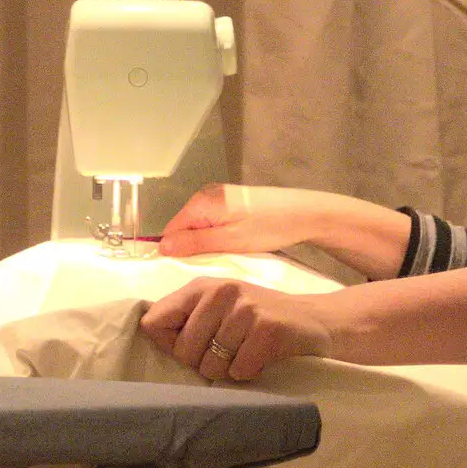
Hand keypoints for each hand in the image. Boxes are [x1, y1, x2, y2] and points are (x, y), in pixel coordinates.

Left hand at [140, 276, 333, 381]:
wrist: (317, 321)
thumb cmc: (259, 319)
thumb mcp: (219, 308)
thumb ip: (185, 317)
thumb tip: (146, 333)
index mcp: (200, 287)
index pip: (154, 323)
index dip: (170, 344)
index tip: (195, 345)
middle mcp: (221, 292)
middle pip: (183, 352)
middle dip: (204, 363)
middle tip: (231, 351)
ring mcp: (245, 309)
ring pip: (211, 366)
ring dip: (229, 370)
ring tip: (248, 353)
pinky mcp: (267, 329)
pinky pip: (239, 371)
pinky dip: (250, 373)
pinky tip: (263, 358)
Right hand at [158, 184, 317, 257]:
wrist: (305, 213)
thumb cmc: (268, 228)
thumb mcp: (229, 241)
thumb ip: (194, 243)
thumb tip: (161, 247)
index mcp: (201, 201)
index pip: (171, 230)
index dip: (175, 252)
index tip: (187, 272)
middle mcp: (206, 195)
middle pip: (184, 227)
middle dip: (191, 249)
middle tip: (208, 268)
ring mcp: (220, 197)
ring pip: (199, 227)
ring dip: (206, 244)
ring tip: (220, 259)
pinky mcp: (233, 202)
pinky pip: (213, 223)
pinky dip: (217, 237)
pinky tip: (230, 248)